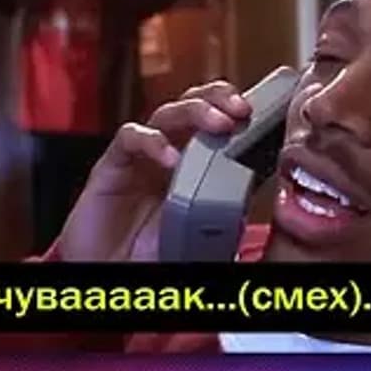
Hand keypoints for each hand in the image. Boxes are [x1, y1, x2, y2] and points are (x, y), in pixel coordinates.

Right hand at [53, 81, 250, 261]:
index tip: (259, 115)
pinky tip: (170, 158)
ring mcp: (140, 158)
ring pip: (166, 113)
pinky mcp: (111, 167)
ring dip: (195, 112)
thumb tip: (259, 190)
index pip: (216, 119)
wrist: (116, 272)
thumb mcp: (205, 227)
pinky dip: (152, 142)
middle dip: (218, 98)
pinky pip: (130, 138)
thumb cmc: (158, 253)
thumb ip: (228, 204)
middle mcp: (168, 153)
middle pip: (193, 104)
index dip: (235, 108)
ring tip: (219, 125)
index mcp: (193, 163)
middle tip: (241, 110)